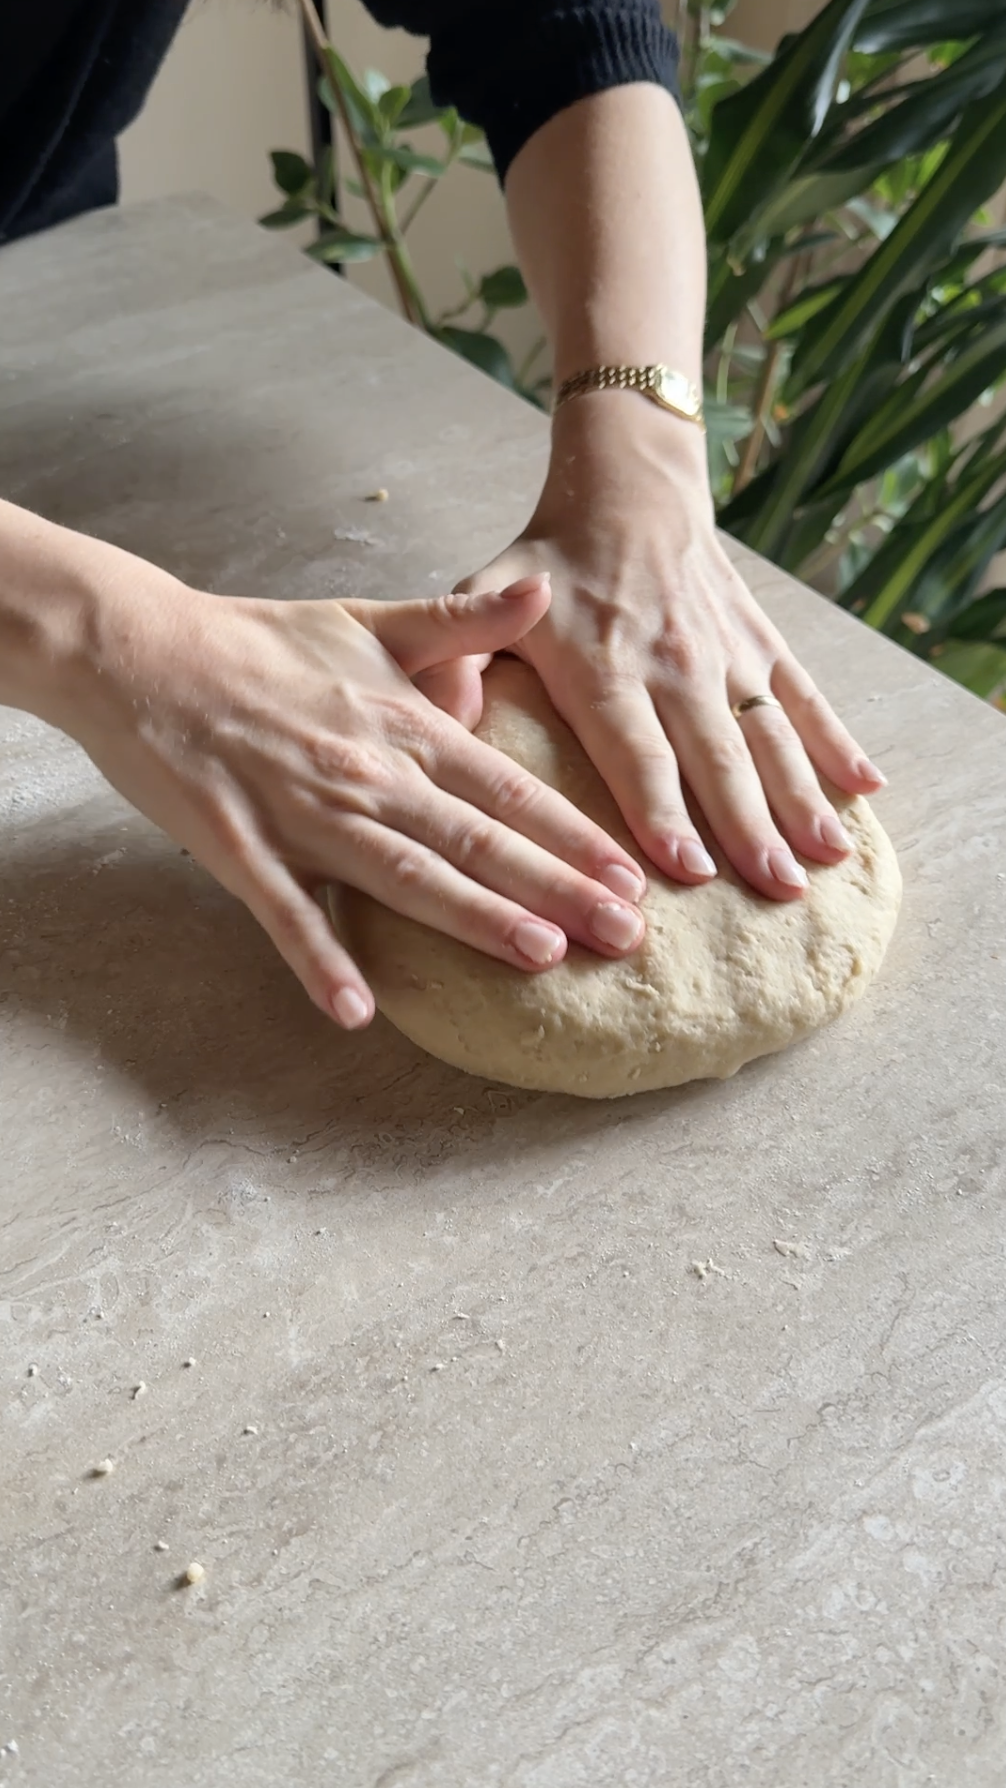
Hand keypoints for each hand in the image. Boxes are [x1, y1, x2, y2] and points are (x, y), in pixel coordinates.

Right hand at [61, 561, 646, 1026]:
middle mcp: (368, 771)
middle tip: (627, 936)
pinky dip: (318, 959)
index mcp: (404, 723)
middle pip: (477, 837)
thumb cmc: (258, 641)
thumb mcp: (369, 618)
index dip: (574, 832)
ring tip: (541, 957)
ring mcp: (302, 812)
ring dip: (474, 917)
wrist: (139, 649)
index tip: (634, 875)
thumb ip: (461, 622)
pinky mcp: (237, 847)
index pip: (508, 786)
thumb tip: (544, 594)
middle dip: (556, 888)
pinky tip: (356, 1011)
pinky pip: (283, 913)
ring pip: (404, 874)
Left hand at [431, 395, 885, 901]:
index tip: (683, 866)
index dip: (661, 807)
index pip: (635, 747)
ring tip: (822, 860)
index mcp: (603, 663)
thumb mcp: (485, 588)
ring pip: (768, 735)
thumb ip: (458, 652)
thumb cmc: (550, 559)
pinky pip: (806, 697)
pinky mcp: (763, 643)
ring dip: (798, 799)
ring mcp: (726, 654)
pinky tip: (866, 792)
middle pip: (714, 756)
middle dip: (746, 826)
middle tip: (773, 890)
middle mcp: (673, 663)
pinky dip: (839, 742)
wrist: (630, 484)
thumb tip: (440, 718)